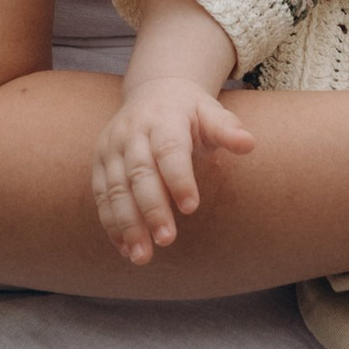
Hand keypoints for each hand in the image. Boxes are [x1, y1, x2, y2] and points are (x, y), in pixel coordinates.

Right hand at [91, 82, 256, 266]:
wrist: (153, 92)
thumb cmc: (190, 112)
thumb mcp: (211, 113)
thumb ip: (228, 130)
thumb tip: (249, 144)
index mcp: (164, 119)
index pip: (169, 150)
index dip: (179, 178)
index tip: (191, 208)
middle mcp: (132, 133)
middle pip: (139, 173)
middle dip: (152, 209)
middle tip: (167, 240)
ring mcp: (111, 148)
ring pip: (115, 189)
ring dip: (127, 224)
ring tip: (142, 256)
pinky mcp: (99, 163)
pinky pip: (101, 196)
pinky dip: (111, 224)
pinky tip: (125, 249)